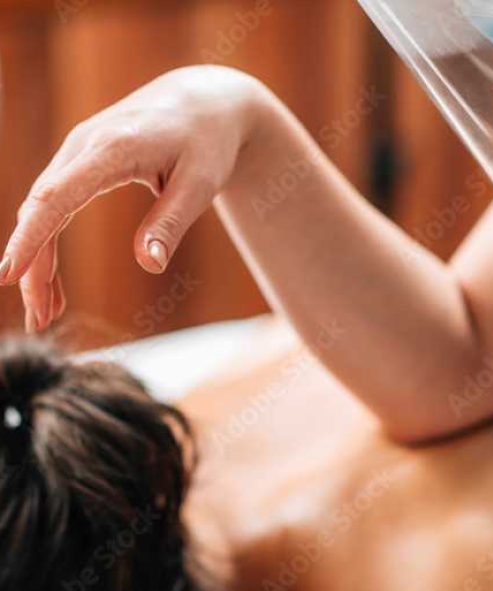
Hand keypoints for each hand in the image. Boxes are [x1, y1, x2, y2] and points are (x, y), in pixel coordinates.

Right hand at [0, 65, 268, 331]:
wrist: (206, 102)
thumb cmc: (208, 142)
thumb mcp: (200, 184)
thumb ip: (170, 223)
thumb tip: (149, 264)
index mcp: (112, 150)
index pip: (57, 198)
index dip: (30, 239)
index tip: (9, 274)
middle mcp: (84, 145)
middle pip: (41, 210)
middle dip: (33, 267)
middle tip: (40, 320)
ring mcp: (79, 151)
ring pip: (43, 210)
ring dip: (39, 261)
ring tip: (46, 312)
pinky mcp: (83, 161)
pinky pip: (55, 204)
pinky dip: (49, 243)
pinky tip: (52, 281)